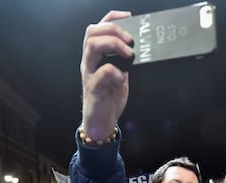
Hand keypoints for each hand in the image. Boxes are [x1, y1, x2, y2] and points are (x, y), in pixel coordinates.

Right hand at [80, 10, 133, 140]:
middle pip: (92, 32)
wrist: (101, 122)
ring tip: (128, 55)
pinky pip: (101, 73)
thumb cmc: (109, 96)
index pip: (97, 28)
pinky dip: (114, 72)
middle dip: (114, 31)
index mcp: (95, 56)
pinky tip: (121, 78)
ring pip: (92, 47)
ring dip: (113, 46)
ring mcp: (89, 74)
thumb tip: (136, 47)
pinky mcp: (93, 89)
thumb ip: (123, 60)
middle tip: (130, 42)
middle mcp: (89, 62)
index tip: (129, 18)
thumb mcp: (119, 73)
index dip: (112, 18)